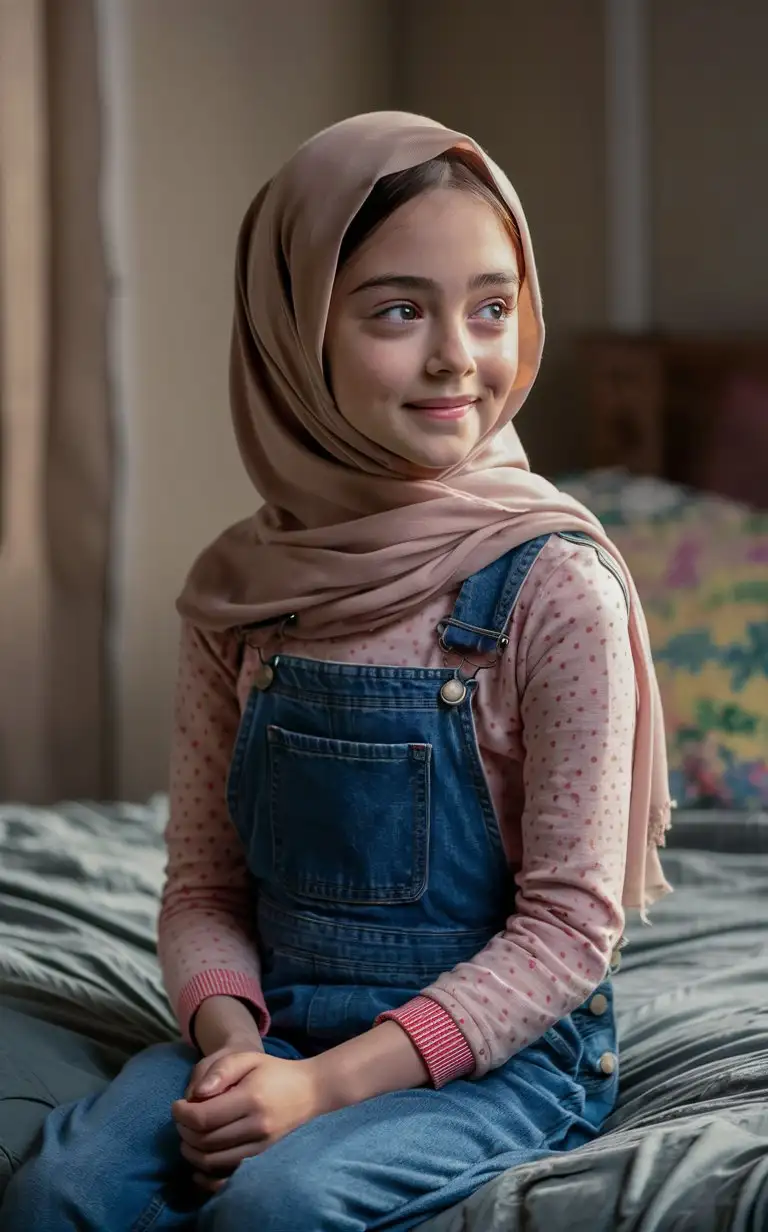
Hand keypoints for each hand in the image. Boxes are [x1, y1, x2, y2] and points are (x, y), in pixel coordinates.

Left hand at [172, 1049, 325, 1192]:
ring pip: (212, 1161)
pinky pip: (227, 1176)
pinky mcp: (261, 1159)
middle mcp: (257, 1127)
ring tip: (187, 1134)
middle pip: (205, 1141)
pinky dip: (206, 1174)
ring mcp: (261, 1147)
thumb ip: (220, 1070)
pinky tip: (197, 1163)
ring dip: (191, 1151)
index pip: (204, 1117)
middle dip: (183, 1131)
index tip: (176, 1105)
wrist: (309, 1091)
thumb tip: (196, 1094)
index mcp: (251, 1099)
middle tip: (180, 1118)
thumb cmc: (274, 1071)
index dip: (182, 1114)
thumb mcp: (247, 1058)